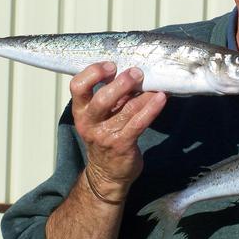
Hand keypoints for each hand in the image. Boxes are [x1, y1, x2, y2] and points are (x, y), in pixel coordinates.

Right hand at [70, 62, 166, 201]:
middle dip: (121, 83)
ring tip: (155, 83)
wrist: (107, 174)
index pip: (77, 86)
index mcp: (81, 110)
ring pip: (125, 110)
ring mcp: (105, 135)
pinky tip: (161, 98)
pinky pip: (139, 123)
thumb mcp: (101, 115)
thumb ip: (112, 95)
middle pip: (101, 99)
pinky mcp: (122, 145)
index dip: (93, 73)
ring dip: (142, 94)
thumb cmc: (106, 135)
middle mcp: (89, 122)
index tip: (110, 65)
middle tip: (136, 72)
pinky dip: (152, 108)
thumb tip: (133, 71)